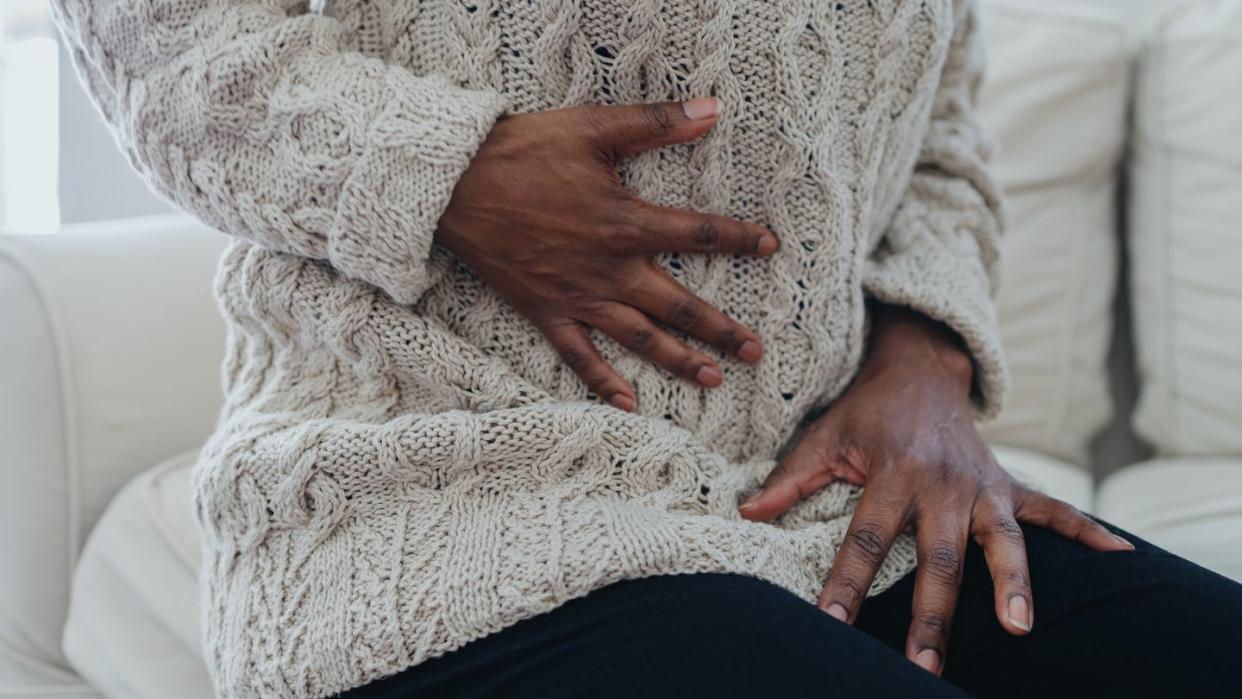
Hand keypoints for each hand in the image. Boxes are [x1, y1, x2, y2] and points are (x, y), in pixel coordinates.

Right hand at [436, 98, 777, 410]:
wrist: (455, 185)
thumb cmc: (523, 152)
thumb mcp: (594, 129)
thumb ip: (656, 122)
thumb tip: (713, 109)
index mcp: (625, 223)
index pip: (699, 235)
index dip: (740, 239)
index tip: (771, 246)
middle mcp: (609, 269)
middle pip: (678, 306)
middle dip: (721, 330)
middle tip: (756, 352)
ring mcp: (577, 296)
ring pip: (640, 338)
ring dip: (679, 361)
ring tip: (715, 380)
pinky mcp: (546, 312)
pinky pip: (578, 356)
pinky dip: (602, 381)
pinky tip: (628, 403)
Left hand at [738, 304, 1133, 675]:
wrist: (920, 365)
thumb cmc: (866, 409)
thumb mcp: (824, 436)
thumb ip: (791, 478)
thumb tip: (747, 515)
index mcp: (892, 475)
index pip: (864, 539)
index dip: (845, 583)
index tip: (830, 625)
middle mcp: (941, 484)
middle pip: (935, 558)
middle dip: (930, 615)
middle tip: (922, 666)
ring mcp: (981, 486)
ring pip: (1001, 541)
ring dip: (1011, 584)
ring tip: (1019, 629)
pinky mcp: (1007, 484)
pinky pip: (1052, 509)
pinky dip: (1086, 530)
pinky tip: (1120, 556)